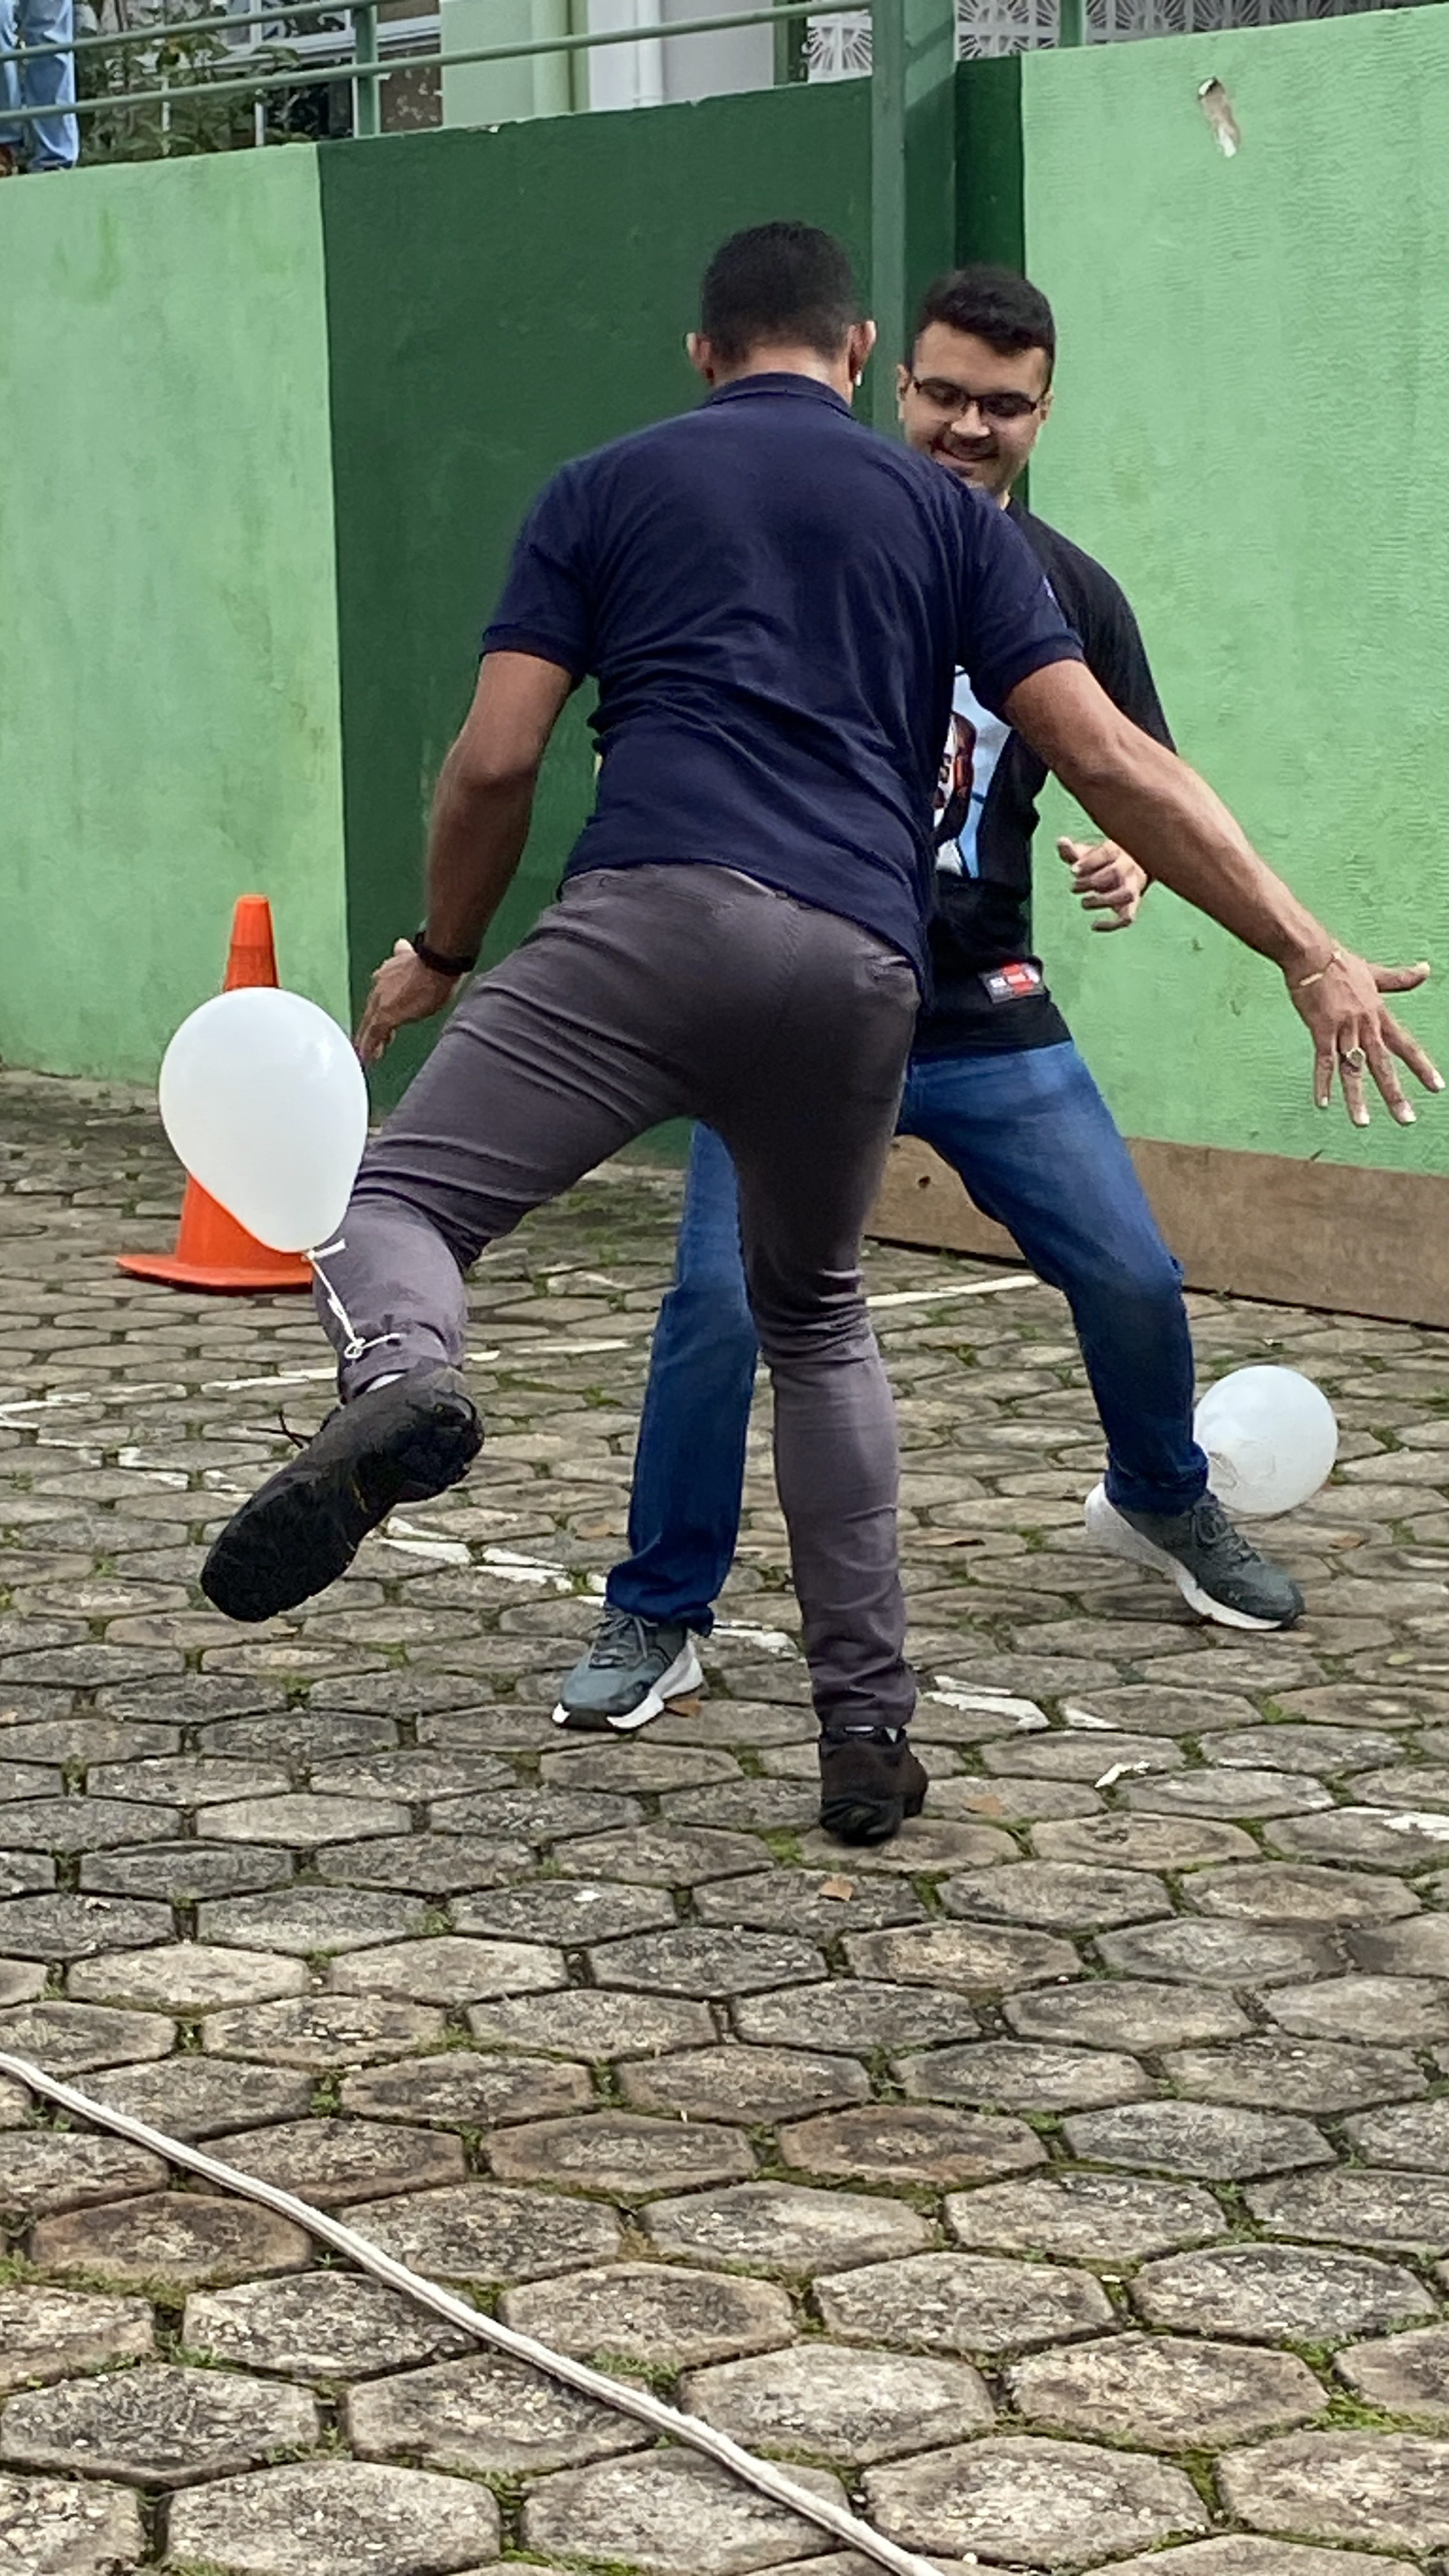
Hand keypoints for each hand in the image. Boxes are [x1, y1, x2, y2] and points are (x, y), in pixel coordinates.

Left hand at [355, 939, 459, 1068]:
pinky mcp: (384, 1016)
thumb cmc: (434, 962)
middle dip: (370, 1025)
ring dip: (366, 1040)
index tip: (380, 1016)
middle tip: (366, 1042)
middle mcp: (379, 986)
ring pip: (368, 1024)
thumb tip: (400, 944)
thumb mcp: (414, 956)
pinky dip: (369, 1049)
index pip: (380, 994)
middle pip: (371, 1010)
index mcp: (387, 972)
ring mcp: (380, 1002)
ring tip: (365, 1055)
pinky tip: (366, 1060)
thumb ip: (404, 955)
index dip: (380, 1007)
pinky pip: (372, 1036)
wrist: (436, 964)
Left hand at [1058, 836, 1147, 930]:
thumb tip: (1061, 842)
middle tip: (1074, 887)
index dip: (1089, 862)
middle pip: (1115, 871)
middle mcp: (1129, 867)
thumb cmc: (1103, 863)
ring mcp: (1133, 887)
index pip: (1107, 852)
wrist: (1126, 872)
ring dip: (1104, 900)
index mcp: (1117, 851)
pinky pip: (1127, 918)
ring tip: (1084, 902)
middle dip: (1092, 881)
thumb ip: (1072, 851)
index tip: (1073, 871)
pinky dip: (1112, 924)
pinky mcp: (1132, 906)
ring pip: (1127, 894)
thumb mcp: (1087, 854)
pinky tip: (1094, 925)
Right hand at [1289, 950, 1442, 1127]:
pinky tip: (1323, 1104)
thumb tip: (1427, 969)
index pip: (1406, 1045)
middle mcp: (1365, 1025)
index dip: (1422, 1067)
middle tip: (1407, 1120)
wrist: (1312, 955)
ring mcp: (1343, 1029)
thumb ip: (1401, 978)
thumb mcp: (1375, 972)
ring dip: (1357, 1097)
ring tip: (1362, 1123)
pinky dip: (1322, 1083)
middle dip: (1395, 1094)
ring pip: (1353, 1069)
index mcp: (1380, 1014)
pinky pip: (1323, 1061)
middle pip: (1383, 1065)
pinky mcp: (1321, 1030)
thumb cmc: (1342, 963)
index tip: (1437, 1088)